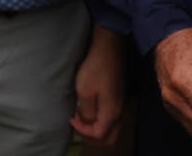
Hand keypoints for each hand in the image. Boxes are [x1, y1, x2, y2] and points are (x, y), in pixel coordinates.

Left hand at [71, 25, 125, 145]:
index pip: (99, 135)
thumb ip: (87, 112)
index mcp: (111, 113)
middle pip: (109, 138)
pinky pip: (110, 120)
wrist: (108, 51)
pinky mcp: (117, 100)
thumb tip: (88, 124)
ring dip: (95, 129)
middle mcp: (119, 113)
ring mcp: (120, 107)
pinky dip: (99, 122)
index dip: (83, 132)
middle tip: (77, 125)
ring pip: (111, 130)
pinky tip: (88, 111)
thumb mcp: (85, 91)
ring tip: (80, 118)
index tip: (71, 119)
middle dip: (91, 137)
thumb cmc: (94, 70)